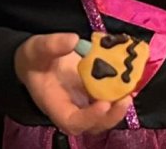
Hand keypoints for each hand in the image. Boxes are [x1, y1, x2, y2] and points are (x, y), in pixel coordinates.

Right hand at [14, 33, 129, 135]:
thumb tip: (73, 40)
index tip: (103, 104)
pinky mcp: (95, 93)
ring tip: (131, 90)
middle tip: (126, 99)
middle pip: (93, 125)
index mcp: (55, 104)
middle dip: (111, 116)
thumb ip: (52, 45)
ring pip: (105, 115)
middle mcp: (72, 108)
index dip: (89, 117)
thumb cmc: (34, 59)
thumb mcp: (37, 48)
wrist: (37, 59)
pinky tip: (131, 78)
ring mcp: (85, 102)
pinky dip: (121, 92)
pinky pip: (110, 99)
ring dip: (120, 107)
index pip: (72, 121)